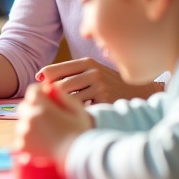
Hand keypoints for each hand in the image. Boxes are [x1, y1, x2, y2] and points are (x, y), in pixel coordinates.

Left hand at [14, 83, 91, 164]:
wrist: (79, 155)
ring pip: (21, 123)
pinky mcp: (23, 145)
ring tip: (44, 131)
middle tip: (46, 115)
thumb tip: (51, 87)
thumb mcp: (77, 109)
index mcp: (42, 106)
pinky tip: (39, 142)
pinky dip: (27, 139)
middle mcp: (30, 117)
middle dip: (33, 107)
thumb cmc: (81, 132)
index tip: (46, 96)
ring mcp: (24, 132)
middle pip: (24, 106)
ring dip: (29, 124)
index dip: (39, 91)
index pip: (32, 91)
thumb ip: (63, 96)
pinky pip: (20, 138)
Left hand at [37, 58, 155, 104]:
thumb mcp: (93, 71)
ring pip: (70, 99)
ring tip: (59, 110)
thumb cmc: (108, 82)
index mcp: (87, 62)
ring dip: (62, 106)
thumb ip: (71, 73)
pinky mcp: (105, 100)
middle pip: (60, 86)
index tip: (39, 84)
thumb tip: (41, 76)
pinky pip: (82, 108)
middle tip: (46, 103)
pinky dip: (76, 113)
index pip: (56, 70)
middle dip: (51, 96)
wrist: (138, 91)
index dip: (44, 78)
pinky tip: (75, 115)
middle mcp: (93, 72)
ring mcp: (100, 86)